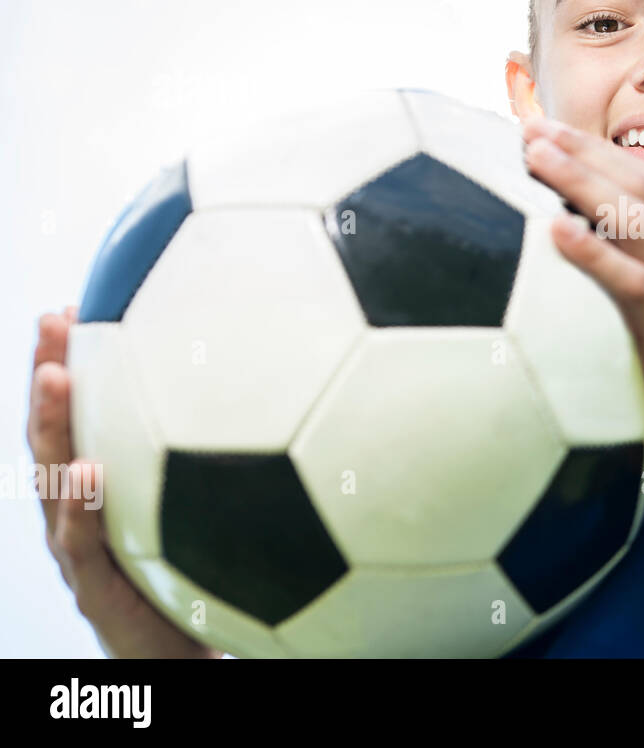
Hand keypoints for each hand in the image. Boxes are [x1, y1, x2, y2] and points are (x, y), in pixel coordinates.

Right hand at [27, 307, 222, 657]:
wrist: (191, 655)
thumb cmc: (205, 579)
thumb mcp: (210, 509)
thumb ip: (230, 455)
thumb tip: (281, 385)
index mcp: (108, 485)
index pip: (82, 414)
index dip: (70, 360)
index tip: (73, 303)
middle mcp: (83, 510)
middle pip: (55, 434)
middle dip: (48, 374)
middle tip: (51, 318)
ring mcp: (81, 548)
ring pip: (53, 480)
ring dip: (53, 426)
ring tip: (55, 375)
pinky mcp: (97, 588)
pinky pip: (82, 543)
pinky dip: (81, 506)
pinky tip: (87, 469)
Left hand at [521, 117, 643, 507]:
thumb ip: (642, 280)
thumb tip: (584, 254)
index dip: (599, 149)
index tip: (549, 128)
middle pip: (641, 184)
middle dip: (584, 149)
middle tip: (529, 126)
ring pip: (636, 221)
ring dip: (581, 182)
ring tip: (535, 155)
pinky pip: (634, 286)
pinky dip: (595, 254)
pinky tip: (557, 231)